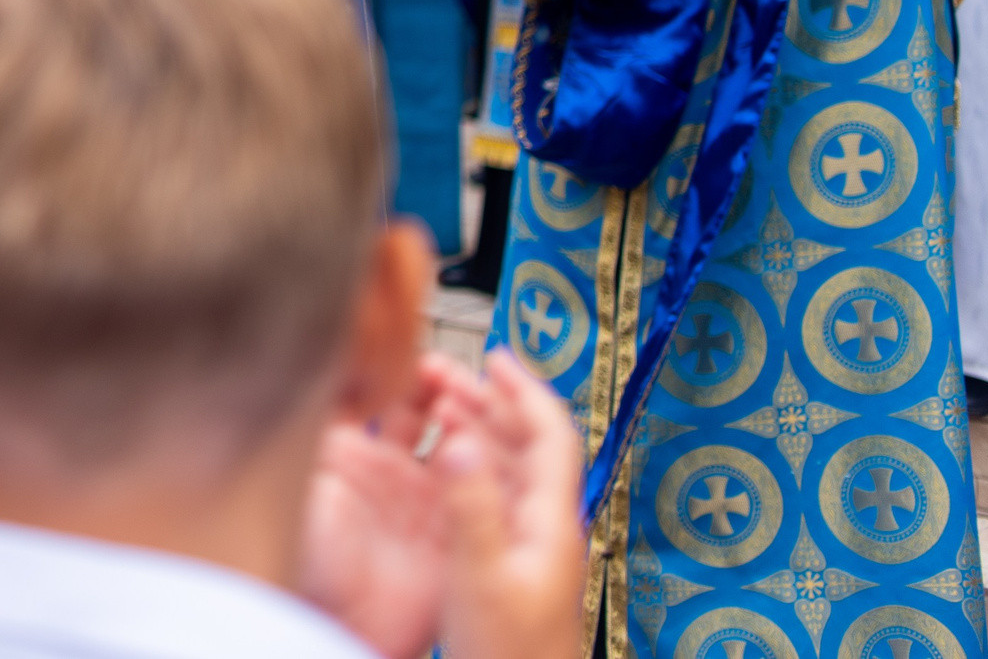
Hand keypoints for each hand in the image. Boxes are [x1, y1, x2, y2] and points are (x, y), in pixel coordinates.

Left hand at [301, 355, 470, 658]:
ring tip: (471, 406)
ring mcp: (419, 503)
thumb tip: (321, 359)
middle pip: (425, 414)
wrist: (328, 629)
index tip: (424, 353)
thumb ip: (320, 421)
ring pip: (456, 446)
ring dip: (468, 421)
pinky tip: (488, 450)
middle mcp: (386, 474)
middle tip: (455, 373)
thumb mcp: (304, 477)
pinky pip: (476, 492)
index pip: (382, 395)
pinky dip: (487, 468)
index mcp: (348, 454)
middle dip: (444, 388)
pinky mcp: (448, 536)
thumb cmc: (300, 560)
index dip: (405, 370)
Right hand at [430, 353, 586, 658]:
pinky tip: (439, 470)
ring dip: (477, 432)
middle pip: (526, 446)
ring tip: (437, 408)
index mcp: (550, 522)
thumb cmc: (511, 657)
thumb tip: (462, 438)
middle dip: (489, 402)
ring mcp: (530, 549)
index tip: (496, 357)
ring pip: (508, 471)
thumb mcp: (481, 576)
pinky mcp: (510, 567)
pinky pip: (492, 498)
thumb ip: (470, 505)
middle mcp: (545, 528)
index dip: (525, 389)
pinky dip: (467, 469)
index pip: (550, 434)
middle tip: (447, 373)